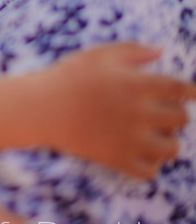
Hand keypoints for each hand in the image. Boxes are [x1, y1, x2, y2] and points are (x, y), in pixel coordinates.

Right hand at [40, 42, 195, 178]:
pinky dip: (151, 164)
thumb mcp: (100, 54)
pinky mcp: (118, 160)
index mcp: (139, 84)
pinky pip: (150, 172)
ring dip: (168, 141)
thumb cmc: (71, 75)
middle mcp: (141, 113)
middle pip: (182, 119)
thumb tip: (161, 52)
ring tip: (154, 134)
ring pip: (172, 149)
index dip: (191, 91)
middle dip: (176, 114)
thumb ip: (134, 51)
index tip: (188, 93)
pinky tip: (140, 152)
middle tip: (162, 111)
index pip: (182, 90)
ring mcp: (131, 139)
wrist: (43, 107)